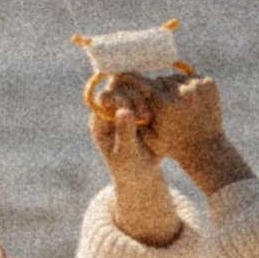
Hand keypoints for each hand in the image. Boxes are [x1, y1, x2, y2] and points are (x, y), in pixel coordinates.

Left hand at [84, 82, 185, 245]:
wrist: (141, 173)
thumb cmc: (130, 169)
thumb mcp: (126, 155)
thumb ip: (125, 134)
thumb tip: (124, 111)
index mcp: (99, 120)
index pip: (105, 97)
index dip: (120, 98)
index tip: (135, 112)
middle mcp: (109, 108)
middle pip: (118, 84)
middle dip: (134, 97)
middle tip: (146, 117)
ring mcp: (125, 103)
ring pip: (133, 83)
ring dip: (144, 95)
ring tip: (149, 117)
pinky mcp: (140, 103)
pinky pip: (146, 90)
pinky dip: (154, 96)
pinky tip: (158, 111)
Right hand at [91, 60, 249, 198]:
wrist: (205, 148)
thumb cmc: (172, 146)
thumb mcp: (148, 138)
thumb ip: (132, 120)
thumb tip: (116, 104)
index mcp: (163, 103)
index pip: (143, 82)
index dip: (139, 85)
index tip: (137, 87)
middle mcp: (180, 92)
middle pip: (161, 79)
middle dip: (158, 89)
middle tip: (161, 103)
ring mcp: (197, 87)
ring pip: (176, 77)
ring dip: (174, 87)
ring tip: (176, 103)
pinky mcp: (209, 84)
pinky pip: (192, 78)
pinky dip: (190, 86)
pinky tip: (190, 101)